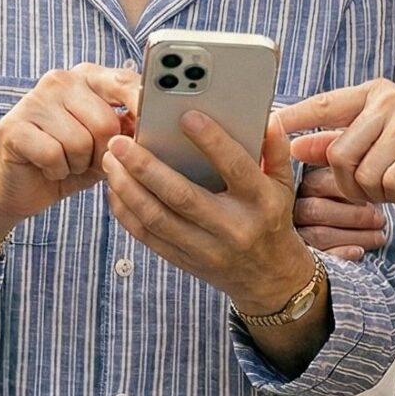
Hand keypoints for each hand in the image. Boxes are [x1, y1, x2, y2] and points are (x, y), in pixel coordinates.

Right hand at [0, 64, 140, 233]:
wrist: (21, 187)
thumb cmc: (69, 162)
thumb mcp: (107, 146)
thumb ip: (128, 131)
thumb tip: (153, 127)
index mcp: (86, 77)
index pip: (124, 81)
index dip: (143, 105)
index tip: (154, 126)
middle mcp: (59, 80)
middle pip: (105, 121)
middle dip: (102, 153)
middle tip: (87, 159)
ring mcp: (33, 100)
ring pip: (80, 142)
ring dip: (77, 165)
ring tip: (65, 162)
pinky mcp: (13, 126)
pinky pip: (53, 154)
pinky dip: (56, 171)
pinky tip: (47, 168)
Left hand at [100, 112, 315, 314]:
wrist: (270, 279)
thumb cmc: (272, 220)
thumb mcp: (283, 184)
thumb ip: (275, 149)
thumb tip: (266, 117)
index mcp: (260, 202)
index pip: (235, 167)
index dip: (212, 141)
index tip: (185, 116)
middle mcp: (232, 227)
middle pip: (181, 195)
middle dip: (146, 166)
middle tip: (120, 142)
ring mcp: (205, 248)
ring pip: (156, 218)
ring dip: (127, 187)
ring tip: (110, 160)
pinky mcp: (184, 260)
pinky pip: (147, 236)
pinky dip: (126, 211)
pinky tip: (115, 187)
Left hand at [276, 80, 394, 208]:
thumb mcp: (385, 137)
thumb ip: (341, 139)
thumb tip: (292, 144)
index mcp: (373, 93)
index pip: (320, 104)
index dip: (289, 119)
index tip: (262, 129)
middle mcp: (389, 100)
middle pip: (337, 154)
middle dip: (349, 184)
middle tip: (373, 188)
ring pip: (361, 174)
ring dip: (375, 193)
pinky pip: (389, 184)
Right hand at [294, 167, 387, 260]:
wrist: (332, 239)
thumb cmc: (346, 205)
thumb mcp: (346, 188)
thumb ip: (351, 179)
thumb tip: (368, 173)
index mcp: (304, 185)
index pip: (321, 184)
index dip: (349, 191)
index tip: (372, 198)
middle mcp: (294, 209)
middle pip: (318, 210)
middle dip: (355, 216)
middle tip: (381, 220)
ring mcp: (296, 235)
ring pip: (319, 235)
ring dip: (354, 236)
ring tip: (379, 237)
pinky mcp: (303, 258)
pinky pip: (321, 257)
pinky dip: (342, 253)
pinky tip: (360, 252)